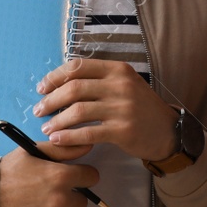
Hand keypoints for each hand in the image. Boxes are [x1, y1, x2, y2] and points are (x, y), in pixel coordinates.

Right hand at [0, 139, 97, 206]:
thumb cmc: (6, 174)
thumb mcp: (31, 153)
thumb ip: (63, 149)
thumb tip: (89, 146)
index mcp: (60, 176)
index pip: (91, 177)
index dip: (80, 177)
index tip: (67, 180)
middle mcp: (61, 200)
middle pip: (83, 202)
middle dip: (69, 198)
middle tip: (47, 197)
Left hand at [32, 58, 179, 162]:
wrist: (168, 131)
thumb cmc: (140, 108)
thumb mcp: (124, 85)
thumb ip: (98, 80)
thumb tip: (61, 83)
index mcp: (117, 69)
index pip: (78, 67)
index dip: (55, 77)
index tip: (41, 88)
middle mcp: (120, 85)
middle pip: (74, 88)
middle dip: (51, 100)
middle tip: (38, 110)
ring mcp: (122, 107)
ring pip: (78, 111)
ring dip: (57, 120)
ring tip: (46, 128)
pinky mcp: (123, 130)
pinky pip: (88, 132)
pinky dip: (68, 137)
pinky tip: (57, 140)